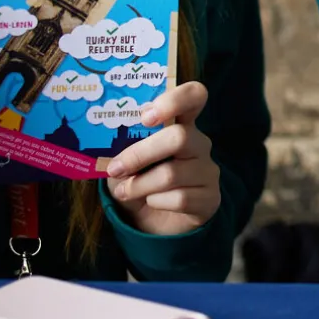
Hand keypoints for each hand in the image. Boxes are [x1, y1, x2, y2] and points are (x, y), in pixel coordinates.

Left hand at [104, 82, 220, 236]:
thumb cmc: (140, 182)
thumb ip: (122, 151)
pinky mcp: (210, 198)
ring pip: (172, 174)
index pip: (194, 96)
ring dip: (140, 185)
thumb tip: (108, 152)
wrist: (154, 222)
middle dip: (140, 154)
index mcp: (181, 125)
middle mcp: (199, 144)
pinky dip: (155, 202)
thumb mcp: (127, 163)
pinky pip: (180, 199)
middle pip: (179, 137)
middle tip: (115, 168)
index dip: (175, 100)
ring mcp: (208, 171)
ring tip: (124, 191)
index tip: (146, 116)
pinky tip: (151, 202)